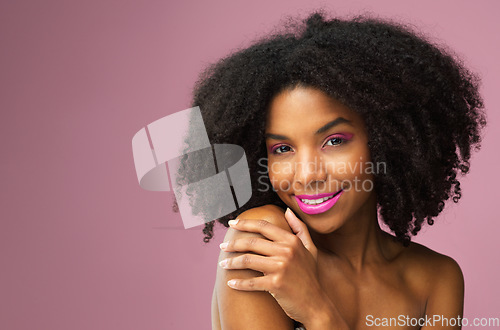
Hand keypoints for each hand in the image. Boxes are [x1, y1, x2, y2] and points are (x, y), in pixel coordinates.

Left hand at [219, 208, 334, 326]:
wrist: (316, 303)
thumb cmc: (310, 275)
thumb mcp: (310, 249)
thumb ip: (299, 228)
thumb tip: (288, 211)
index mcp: (292, 241)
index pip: (264, 227)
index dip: (245, 223)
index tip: (232, 223)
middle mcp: (286, 251)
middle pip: (252, 242)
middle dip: (233, 243)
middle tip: (223, 246)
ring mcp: (281, 268)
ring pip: (248, 260)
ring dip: (232, 262)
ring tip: (223, 264)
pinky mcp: (276, 284)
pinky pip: (251, 282)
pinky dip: (239, 283)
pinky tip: (231, 283)